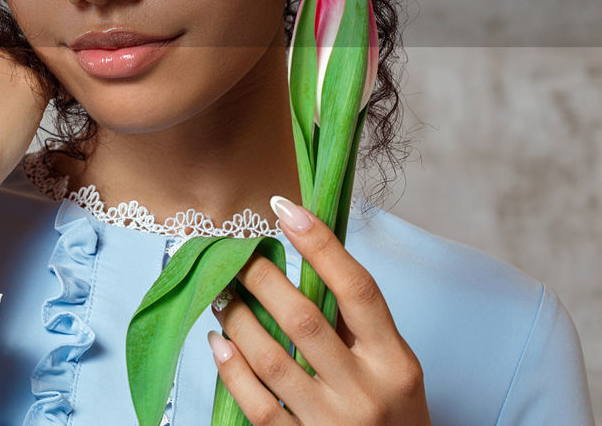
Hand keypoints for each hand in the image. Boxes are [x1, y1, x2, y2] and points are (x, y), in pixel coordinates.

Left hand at [207, 196, 430, 424]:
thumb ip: (356, 325)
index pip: (358, 290)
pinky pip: (258, 405)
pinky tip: (218, 343)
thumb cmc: (390, 416)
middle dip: (261, 278)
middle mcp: (366, 391)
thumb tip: (308, 259)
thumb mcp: (392, 369)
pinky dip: (232, 370)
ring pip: (272, 359)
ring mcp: (333, 424)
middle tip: (233, 253)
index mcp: (395, 362)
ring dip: (237, 319)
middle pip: (304, 319)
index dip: (321, 245)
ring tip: (219, 294)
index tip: (285, 209)